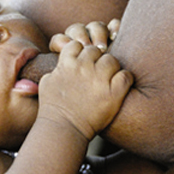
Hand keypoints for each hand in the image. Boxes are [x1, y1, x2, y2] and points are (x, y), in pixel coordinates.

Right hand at [37, 25, 131, 141]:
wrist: (63, 129)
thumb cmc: (53, 108)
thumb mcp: (47, 83)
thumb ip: (56, 69)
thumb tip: (62, 63)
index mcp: (67, 64)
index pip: (78, 44)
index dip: (80, 53)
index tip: (82, 63)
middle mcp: (83, 67)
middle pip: (96, 51)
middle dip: (96, 60)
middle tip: (96, 73)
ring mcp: (100, 79)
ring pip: (112, 60)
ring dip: (111, 68)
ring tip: (107, 80)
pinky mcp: (114, 92)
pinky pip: (126, 75)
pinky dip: (124, 80)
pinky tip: (119, 86)